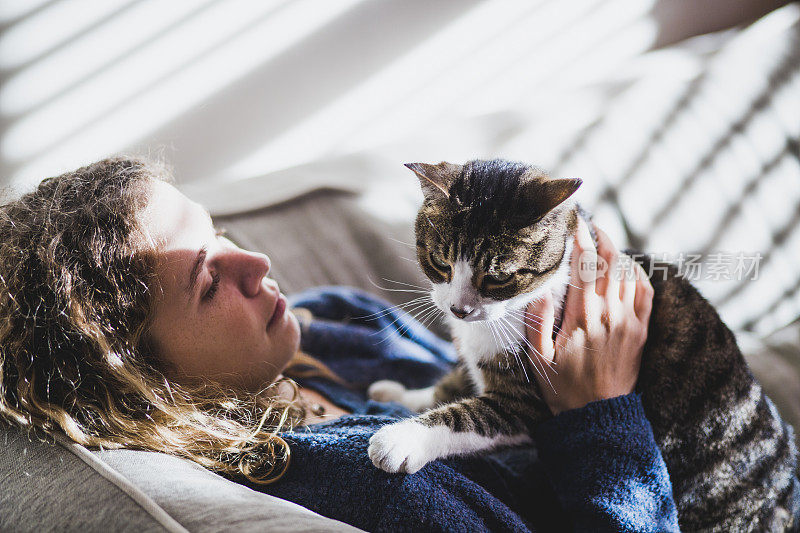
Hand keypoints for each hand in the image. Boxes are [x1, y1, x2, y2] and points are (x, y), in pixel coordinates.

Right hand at [525, 219, 653, 414]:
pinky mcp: (640, 330)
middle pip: (609, 261)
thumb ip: (536, 322)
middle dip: (599, 236)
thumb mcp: (538, 359)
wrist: (599, 417)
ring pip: (628, 272)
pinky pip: (645, 292)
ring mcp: (628, 321)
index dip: (580, 238)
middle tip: (588, 223)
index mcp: (582, 317)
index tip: (574, 221)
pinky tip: (626, 266)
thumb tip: (538, 289)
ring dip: (616, 251)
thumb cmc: (563, 388)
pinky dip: (637, 273)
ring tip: (603, 239)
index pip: (584, 266)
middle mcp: (609, 313)